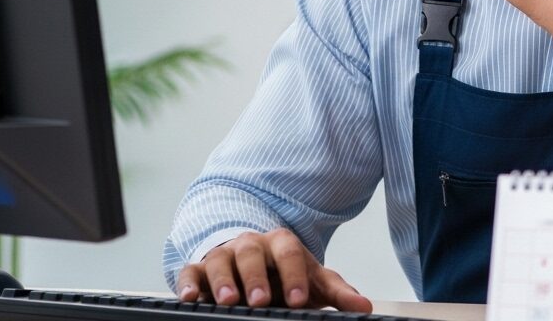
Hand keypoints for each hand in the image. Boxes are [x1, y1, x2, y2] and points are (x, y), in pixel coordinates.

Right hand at [175, 229, 371, 310]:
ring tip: (227, 300)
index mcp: (281, 245)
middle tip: (260, 301)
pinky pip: (190, 272)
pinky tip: (191, 297)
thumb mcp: (312, 281)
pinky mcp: (200, 269)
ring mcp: (224, 255)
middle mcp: (250, 245)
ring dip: (222, 280)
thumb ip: (337, 293)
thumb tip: (363, 307)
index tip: (298, 299)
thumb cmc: (283, 273)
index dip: (293, 275)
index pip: (289, 253)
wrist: (253, 262)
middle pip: (251, 253)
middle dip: (255, 277)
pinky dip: (188, 283)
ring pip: (219, 260)